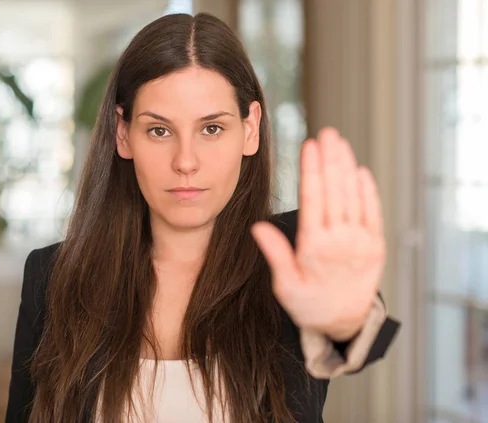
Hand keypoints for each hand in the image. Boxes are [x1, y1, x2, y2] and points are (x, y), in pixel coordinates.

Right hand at [251, 127, 384, 340]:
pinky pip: (373, 211)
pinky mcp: (375, 244)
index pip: (314, 199)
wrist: (345, 322)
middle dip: (330, 158)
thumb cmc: (310, 304)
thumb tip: (258, 227)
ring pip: (354, 196)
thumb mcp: (285, 285)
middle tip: (327, 133)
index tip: (309, 145)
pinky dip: (367, 189)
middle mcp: (341, 240)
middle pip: (335, 190)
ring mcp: (361, 241)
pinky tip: (359, 169)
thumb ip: (275, 254)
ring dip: (347, 166)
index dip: (312, 169)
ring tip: (340, 142)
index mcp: (315, 248)